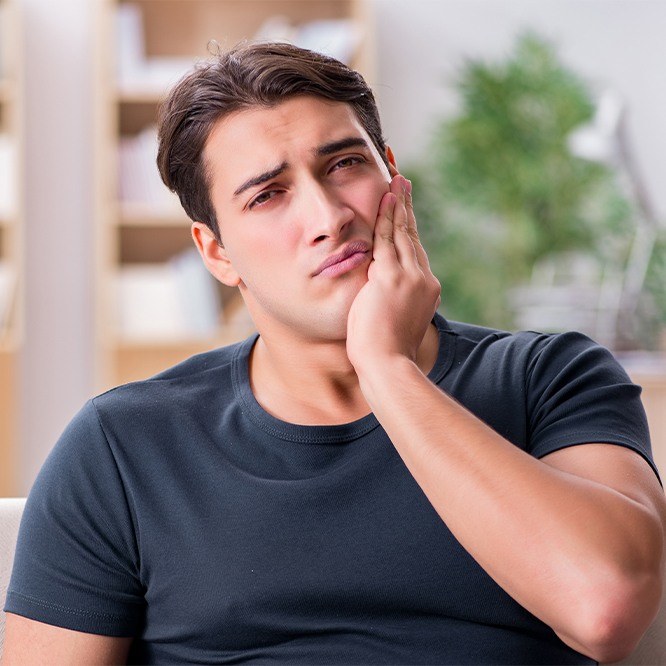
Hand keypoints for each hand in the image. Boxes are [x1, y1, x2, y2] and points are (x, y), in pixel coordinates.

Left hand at [346, 173, 440, 374]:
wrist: (388, 365)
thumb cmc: (386, 354)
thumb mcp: (396, 323)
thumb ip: (394, 304)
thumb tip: (384, 298)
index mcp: (426, 291)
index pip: (415, 252)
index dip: (409, 228)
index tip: (405, 211)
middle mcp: (423, 279)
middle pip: (413, 236)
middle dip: (407, 208)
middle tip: (403, 183)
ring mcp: (409, 277)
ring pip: (403, 232)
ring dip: (398, 204)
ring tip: (396, 180)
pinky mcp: (391, 276)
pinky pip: (388, 238)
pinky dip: (387, 216)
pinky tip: (386, 197)